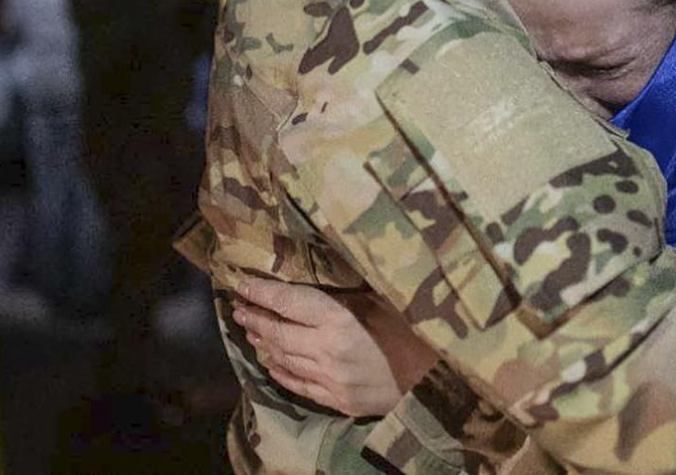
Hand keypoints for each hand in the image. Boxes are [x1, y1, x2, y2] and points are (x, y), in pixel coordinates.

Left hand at [232, 276, 435, 417]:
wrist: (436, 378)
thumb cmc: (414, 330)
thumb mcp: (382, 300)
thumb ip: (347, 294)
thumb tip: (320, 277)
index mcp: (338, 320)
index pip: (288, 302)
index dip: (262, 292)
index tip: (242, 284)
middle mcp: (326, 350)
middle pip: (279, 332)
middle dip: (256, 318)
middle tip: (239, 307)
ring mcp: (328, 379)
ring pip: (283, 359)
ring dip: (264, 343)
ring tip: (251, 331)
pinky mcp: (336, 400)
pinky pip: (298, 385)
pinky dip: (280, 371)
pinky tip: (271, 363)